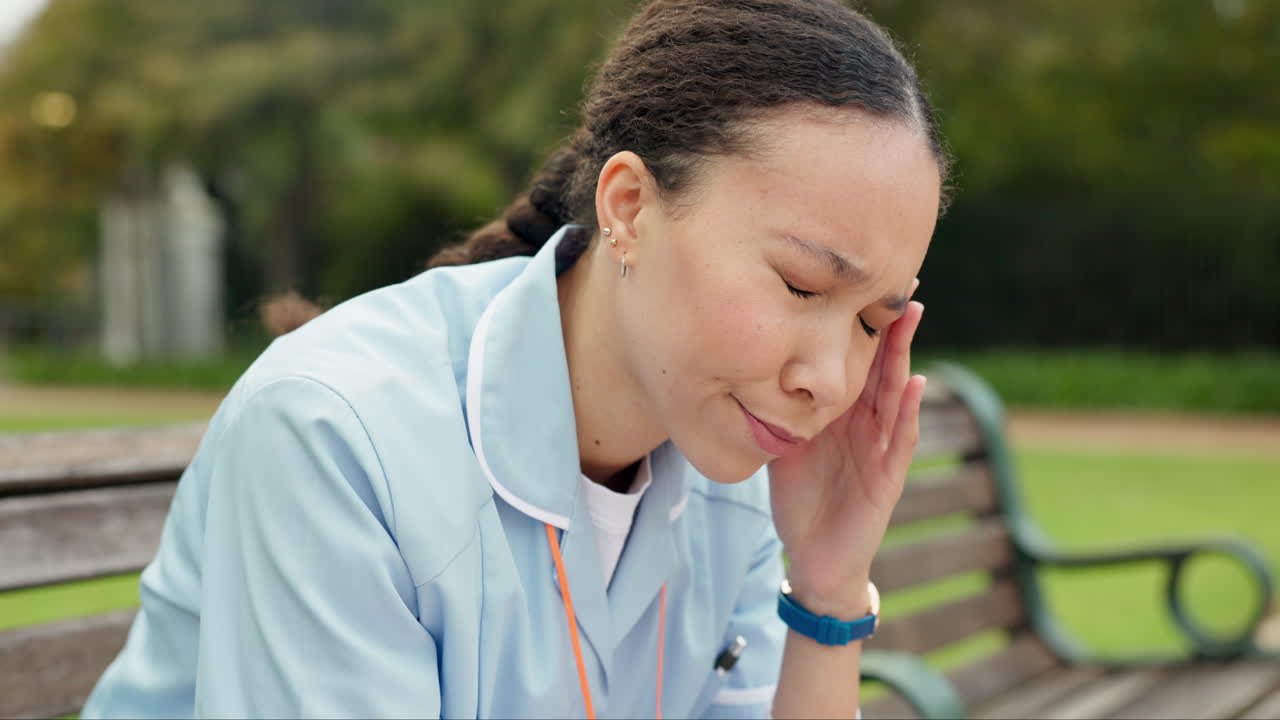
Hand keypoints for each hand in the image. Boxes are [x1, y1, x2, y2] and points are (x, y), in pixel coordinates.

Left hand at [766, 297, 925, 616]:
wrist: (813, 557)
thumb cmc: (800, 499)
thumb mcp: (782, 445)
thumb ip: (774, 410)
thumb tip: (737, 370)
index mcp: (839, 413)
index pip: (853, 359)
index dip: (858, 322)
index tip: (859, 278)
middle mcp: (865, 423)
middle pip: (881, 364)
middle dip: (890, 323)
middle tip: (900, 278)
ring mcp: (880, 447)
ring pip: (896, 392)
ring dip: (904, 354)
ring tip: (911, 315)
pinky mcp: (887, 476)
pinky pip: (900, 439)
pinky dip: (909, 412)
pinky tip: (916, 384)